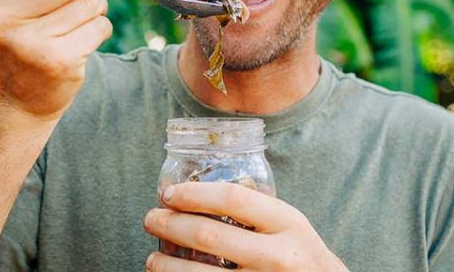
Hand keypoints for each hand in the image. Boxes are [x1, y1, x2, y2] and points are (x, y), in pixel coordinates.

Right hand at [0, 0, 111, 119]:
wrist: (16, 98)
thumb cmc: (22, 32)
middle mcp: (4, 16)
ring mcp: (30, 43)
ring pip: (92, 1)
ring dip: (96, 4)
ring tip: (77, 17)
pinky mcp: (59, 63)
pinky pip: (101, 26)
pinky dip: (99, 27)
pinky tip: (79, 39)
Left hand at [144, 182, 348, 270]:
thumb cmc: (302, 256)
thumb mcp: (291, 224)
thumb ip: (258, 208)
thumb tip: (204, 188)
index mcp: (288, 223)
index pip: (233, 198)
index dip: (194, 194)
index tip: (169, 194)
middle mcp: (278, 256)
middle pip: (209, 235)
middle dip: (170, 225)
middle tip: (151, 219)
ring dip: (167, 267)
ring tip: (152, 259)